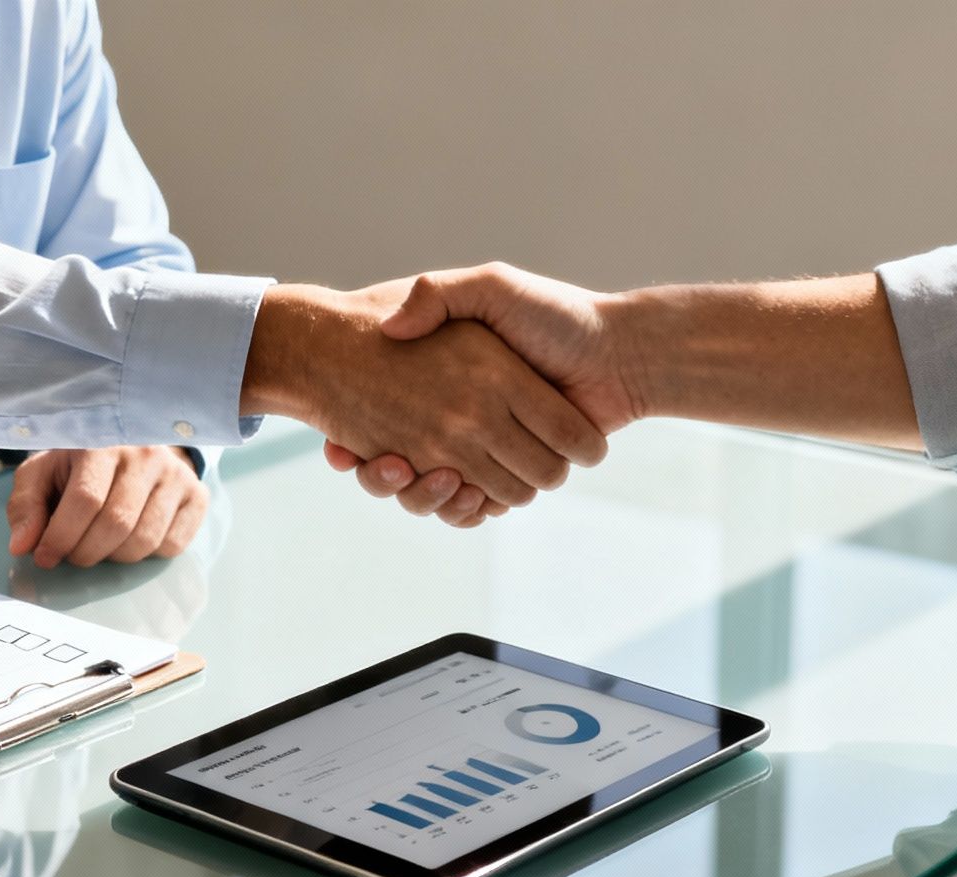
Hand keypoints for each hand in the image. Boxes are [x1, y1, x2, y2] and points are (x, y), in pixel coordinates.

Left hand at [6, 446, 208, 567]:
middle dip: (86, 552)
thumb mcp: (42, 473)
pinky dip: (146, 555)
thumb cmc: (78, 465)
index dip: (61, 537)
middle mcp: (144, 453)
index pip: (86, 499)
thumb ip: (26, 506)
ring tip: (99, 546)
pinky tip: (130, 539)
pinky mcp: (197, 495)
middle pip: (117, 523)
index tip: (44, 557)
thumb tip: (22, 546)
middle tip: (72, 556)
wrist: (132, 445)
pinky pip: (172, 545)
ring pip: (145, 539)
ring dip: (114, 557)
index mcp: (101, 442)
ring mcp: (176, 474)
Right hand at [325, 263, 641, 521]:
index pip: (381, 419)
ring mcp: (486, 452)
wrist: (618, 354)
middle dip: (383, 476)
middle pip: (400, 468)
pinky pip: (474, 508)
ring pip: (433, 494)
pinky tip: (450, 487)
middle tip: (378, 461)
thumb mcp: (492, 288)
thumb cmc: (556, 316)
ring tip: (405, 470)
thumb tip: (390, 328)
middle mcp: (463, 421)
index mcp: (451, 383)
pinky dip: (459, 508)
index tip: (338, 445)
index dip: (356, 440)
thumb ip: (440, 294)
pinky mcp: (512, 477)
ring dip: (418, 494)